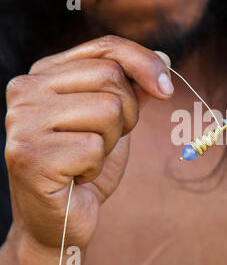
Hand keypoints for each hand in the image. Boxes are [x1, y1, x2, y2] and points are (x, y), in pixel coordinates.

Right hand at [3, 36, 172, 264]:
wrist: (60, 217)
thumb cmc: (86, 165)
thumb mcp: (113, 120)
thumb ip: (132, 88)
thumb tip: (165, 60)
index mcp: (45, 73)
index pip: (106, 46)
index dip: (145, 63)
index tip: (166, 88)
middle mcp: (25, 90)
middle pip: (111, 78)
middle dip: (126, 114)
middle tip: (105, 140)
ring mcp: (22, 121)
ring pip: (107, 110)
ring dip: (111, 142)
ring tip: (87, 157)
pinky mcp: (29, 155)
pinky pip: (95, 148)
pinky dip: (96, 167)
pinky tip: (76, 176)